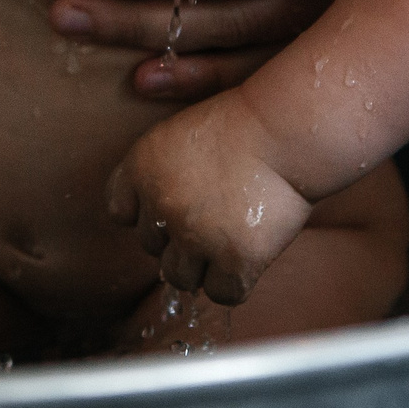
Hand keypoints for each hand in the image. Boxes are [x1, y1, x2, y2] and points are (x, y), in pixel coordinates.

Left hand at [106, 90, 308, 304]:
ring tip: (226, 240)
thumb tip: (141, 114)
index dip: (146, 212)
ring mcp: (196, 236)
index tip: (170, 207)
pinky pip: (221, 293)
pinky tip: (247, 258)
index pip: (120, 210)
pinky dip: (233, 282)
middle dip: (176, 237)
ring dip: (200, 265)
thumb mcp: (184, 124)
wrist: (288, 131)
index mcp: (141, 166)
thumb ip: (156, 149)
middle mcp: (160, 204)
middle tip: (211, 218)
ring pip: (179, 277)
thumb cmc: (243, 122)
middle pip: (151, 246)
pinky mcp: (234, 260)